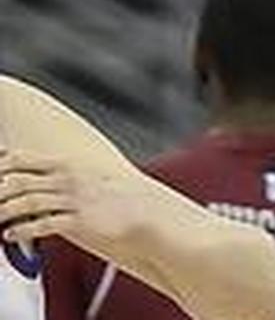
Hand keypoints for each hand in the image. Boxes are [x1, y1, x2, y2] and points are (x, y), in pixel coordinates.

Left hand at [0, 148, 145, 246]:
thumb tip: (28, 175)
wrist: (141, 210)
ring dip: (4, 212)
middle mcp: (66, 179)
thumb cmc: (107, 195)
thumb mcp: (81, 175)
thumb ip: (54, 174)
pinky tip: (9, 235)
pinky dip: (22, 230)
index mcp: (65, 164)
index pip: (20, 159)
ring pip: (27, 203)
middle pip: (18, 182)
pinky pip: (44, 225)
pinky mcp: (79, 220)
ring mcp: (73, 199)